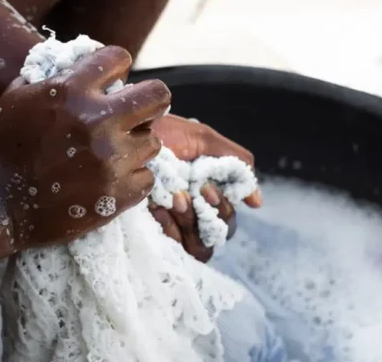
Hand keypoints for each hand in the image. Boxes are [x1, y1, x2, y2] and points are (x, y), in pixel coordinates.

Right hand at [0, 46, 170, 251]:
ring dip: (136, 144)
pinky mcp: (118, 195)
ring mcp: (111, 160)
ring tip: (113, 153)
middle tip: (136, 113)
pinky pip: (147, 178)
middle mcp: (97, 121)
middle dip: (148, 101)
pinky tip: (110, 179)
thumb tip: (79, 63)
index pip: (120, 58)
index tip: (113, 80)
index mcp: (71, 91)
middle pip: (159, 96)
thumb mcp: (16, 97)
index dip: (117, 67)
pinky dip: (132, 178)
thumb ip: (52, 76)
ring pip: (153, 141)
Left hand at [150, 114, 261, 261]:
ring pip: (199, 248)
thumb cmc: (161, 132)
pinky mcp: (149, 232)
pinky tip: (157, 208)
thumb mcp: (201, 139)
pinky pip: (174, 249)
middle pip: (217, 236)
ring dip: (190, 222)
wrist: (125, 132)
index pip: (226, 220)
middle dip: (209, 215)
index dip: (224, 210)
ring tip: (174, 199)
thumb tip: (256, 202)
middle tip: (192, 194)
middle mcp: (189, 213)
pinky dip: (170, 229)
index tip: (208, 190)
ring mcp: (169, 225)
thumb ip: (234, 164)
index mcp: (203, 193)